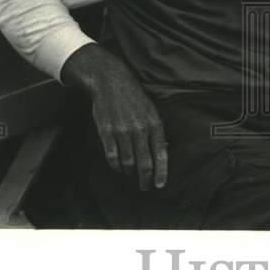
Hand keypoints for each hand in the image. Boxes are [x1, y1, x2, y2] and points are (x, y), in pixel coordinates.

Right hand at [61, 44, 167, 190]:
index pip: (161, 154)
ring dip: (130, 173)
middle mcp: (140, 129)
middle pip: (144, 163)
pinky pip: (112, 156)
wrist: (112, 82)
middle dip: (145, 179)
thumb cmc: (135, 99)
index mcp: (154, 123)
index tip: (160, 185)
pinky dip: (116, 165)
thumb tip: (163, 152)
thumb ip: (156, 132)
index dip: (161, 172)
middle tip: (145, 187)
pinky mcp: (106, 132)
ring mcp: (122, 131)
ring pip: (128, 162)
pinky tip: (119, 167)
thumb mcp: (151, 111)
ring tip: (131, 175)